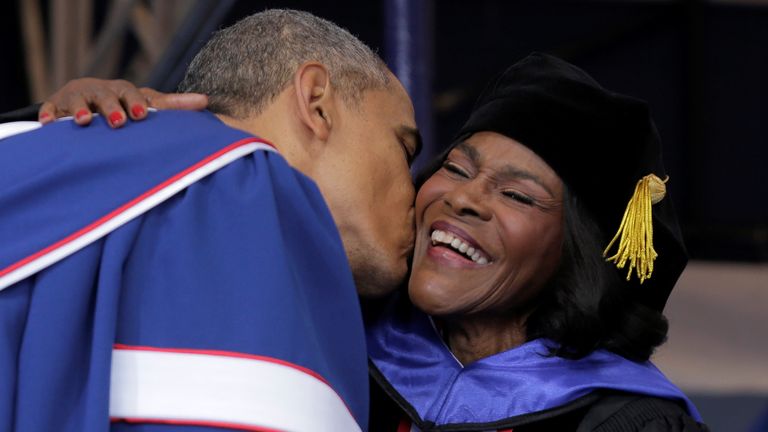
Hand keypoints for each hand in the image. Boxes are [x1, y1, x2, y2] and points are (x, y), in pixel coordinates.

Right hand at [38, 78, 208, 127]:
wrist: (87, 100)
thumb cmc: (124, 104)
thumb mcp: (147, 103)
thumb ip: (173, 105)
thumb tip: (206, 102)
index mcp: (125, 91)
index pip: (134, 94)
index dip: (138, 103)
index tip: (142, 114)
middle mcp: (102, 91)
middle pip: (107, 95)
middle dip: (112, 107)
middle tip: (119, 122)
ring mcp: (78, 98)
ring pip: (78, 100)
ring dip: (80, 110)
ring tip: (82, 121)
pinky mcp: (55, 106)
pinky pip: (50, 110)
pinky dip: (50, 116)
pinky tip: (50, 124)